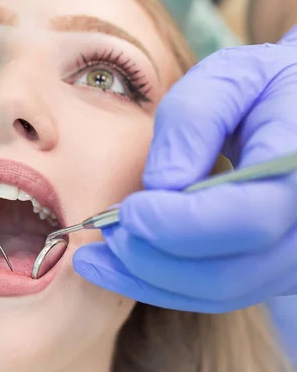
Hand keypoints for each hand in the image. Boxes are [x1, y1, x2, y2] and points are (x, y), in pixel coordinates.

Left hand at [73, 26, 296, 313]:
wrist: (295, 112)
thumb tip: (161, 186)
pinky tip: (115, 265)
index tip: (127, 210)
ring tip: (94, 255)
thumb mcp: (228, 79)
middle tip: (103, 230)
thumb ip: (193, 122)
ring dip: (147, 278)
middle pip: (228, 272)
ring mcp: (294, 254)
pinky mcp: (272, 268)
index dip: (179, 223)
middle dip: (151, 257)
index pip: (247, 217)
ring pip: (219, 292)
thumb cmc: (260, 89)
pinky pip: (216, 291)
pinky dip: (160, 284)